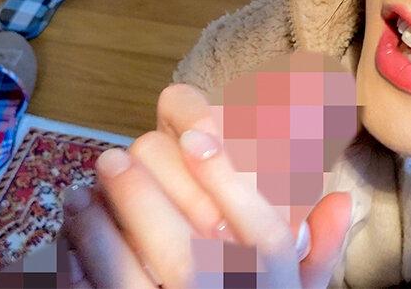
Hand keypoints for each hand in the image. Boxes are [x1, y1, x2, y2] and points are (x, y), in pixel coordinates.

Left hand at [61, 83, 352, 287]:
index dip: (230, 181)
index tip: (195, 136)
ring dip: (99, 234)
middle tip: (115, 156)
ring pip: (130, 283)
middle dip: (146, 200)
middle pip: (189, 259)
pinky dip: (75, 269)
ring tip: (80, 194)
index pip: (265, 238)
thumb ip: (318, 255)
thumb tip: (341, 199)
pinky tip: (68, 236)